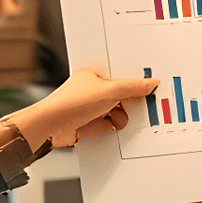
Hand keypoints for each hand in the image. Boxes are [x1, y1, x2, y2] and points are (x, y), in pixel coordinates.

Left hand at [0, 69, 160, 151]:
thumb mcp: (109, 90)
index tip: (146, 87)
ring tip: (114, 118)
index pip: (120, 76)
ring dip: (118, 116)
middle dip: (126, 102)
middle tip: (133, 104)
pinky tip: (106, 125)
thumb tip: (150, 83)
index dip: (133, 82)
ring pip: (115, 111)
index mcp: (93, 75)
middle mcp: (90, 90)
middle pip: (119, 95)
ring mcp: (89, 108)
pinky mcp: (88, 123)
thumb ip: (132, 87)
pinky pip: (108, 124)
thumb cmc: (70, 102)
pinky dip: (110, 126)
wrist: (51, 126)